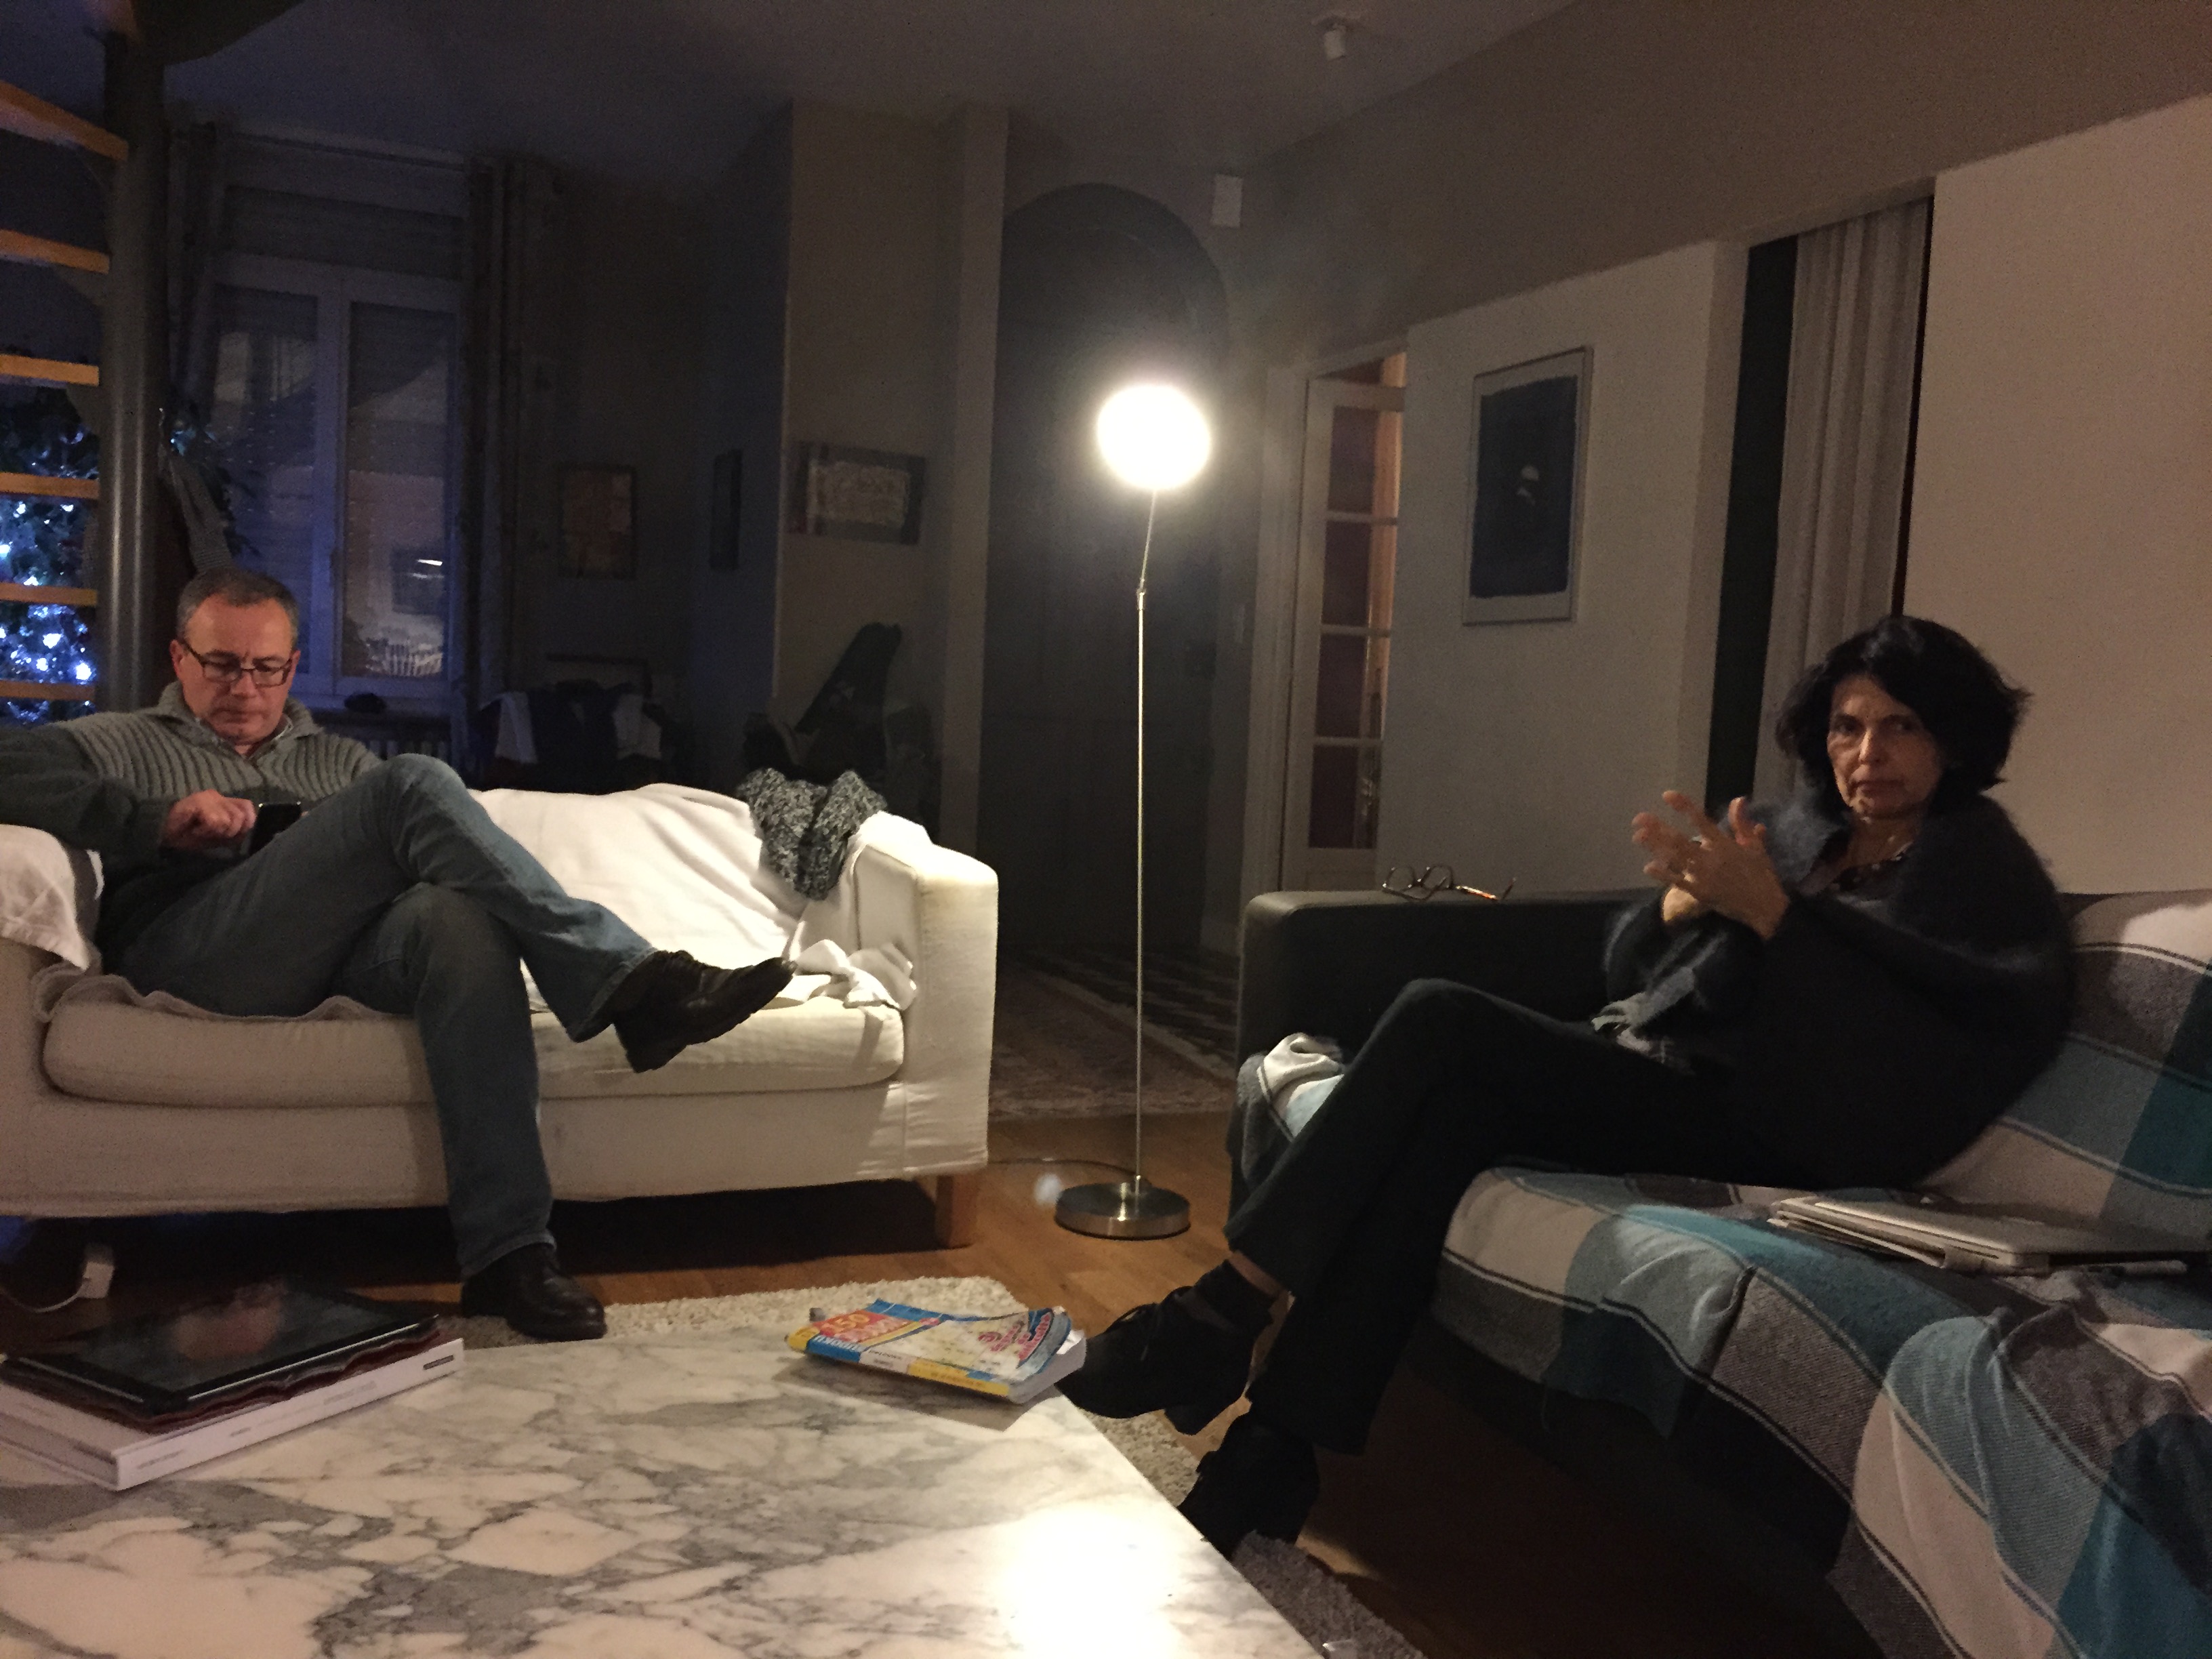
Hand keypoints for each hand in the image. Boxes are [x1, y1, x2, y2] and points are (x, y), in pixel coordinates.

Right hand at [162, 790, 256, 851]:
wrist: (161, 833)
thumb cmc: (188, 835)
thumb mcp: (217, 836)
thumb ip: (234, 830)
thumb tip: (248, 828)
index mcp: (224, 802)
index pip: (248, 808)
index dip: (245, 825)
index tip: (228, 835)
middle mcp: (218, 796)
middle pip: (241, 817)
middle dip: (228, 833)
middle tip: (210, 834)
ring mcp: (208, 797)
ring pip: (230, 820)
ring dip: (217, 832)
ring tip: (202, 831)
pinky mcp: (199, 801)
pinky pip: (216, 821)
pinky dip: (206, 831)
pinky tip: (196, 830)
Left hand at [1630, 792, 1790, 938]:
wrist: (1765, 907)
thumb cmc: (1761, 875)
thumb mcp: (1755, 847)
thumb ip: (1742, 823)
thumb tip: (1738, 799)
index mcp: (1725, 844)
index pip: (1701, 820)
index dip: (1684, 807)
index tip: (1667, 796)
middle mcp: (1711, 858)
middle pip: (1680, 840)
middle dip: (1658, 828)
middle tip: (1638, 818)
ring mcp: (1704, 876)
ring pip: (1675, 859)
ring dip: (1655, 847)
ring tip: (1638, 836)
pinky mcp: (1700, 893)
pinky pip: (1678, 882)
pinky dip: (1663, 874)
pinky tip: (1648, 866)